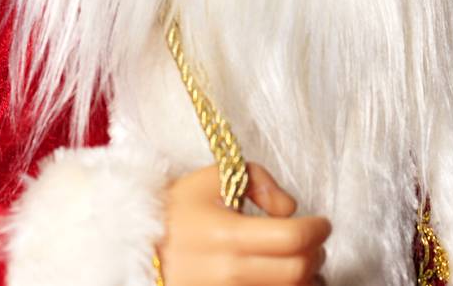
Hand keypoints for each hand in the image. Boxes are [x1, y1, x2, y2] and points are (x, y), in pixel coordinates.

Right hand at [156, 162, 330, 285]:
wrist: (130, 247)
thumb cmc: (175, 210)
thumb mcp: (214, 177)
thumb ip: (261, 180)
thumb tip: (289, 208)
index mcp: (228, 236)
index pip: (294, 238)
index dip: (318, 229)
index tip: (322, 222)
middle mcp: (228, 274)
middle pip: (297, 271)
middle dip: (316, 254)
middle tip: (315, 241)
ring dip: (307, 279)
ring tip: (305, 263)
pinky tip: (289, 282)